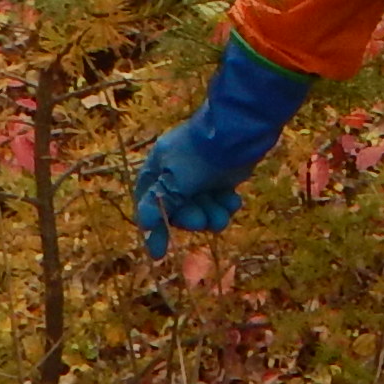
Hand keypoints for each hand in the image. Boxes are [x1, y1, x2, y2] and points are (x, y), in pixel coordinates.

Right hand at [132, 35, 315, 257]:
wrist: (239, 130)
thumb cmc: (200, 155)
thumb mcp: (176, 181)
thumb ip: (161, 203)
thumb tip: (143, 224)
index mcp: (158, 167)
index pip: (149, 203)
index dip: (153, 227)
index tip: (158, 253)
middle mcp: (177, 172)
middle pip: (178, 209)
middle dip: (191, 217)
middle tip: (202, 219)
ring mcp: (201, 175)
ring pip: (201, 207)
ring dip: (211, 214)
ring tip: (222, 212)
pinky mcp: (223, 176)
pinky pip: (219, 201)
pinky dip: (225, 204)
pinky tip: (233, 200)